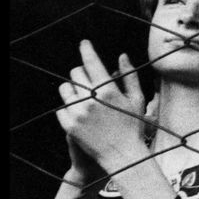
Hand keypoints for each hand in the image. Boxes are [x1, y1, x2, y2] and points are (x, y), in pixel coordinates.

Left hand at [55, 42, 151, 174]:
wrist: (122, 155)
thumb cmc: (133, 126)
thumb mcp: (137, 99)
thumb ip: (129, 76)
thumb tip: (122, 56)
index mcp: (108, 90)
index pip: (92, 62)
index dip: (87, 50)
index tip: (84, 43)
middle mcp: (90, 99)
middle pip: (76, 73)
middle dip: (82, 74)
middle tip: (91, 84)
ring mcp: (78, 113)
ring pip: (65, 89)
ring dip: (73, 90)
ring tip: (84, 100)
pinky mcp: (69, 125)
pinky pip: (61, 107)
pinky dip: (69, 108)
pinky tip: (81, 115)